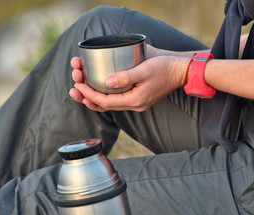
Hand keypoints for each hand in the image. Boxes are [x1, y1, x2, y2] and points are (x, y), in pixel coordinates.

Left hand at [70, 55, 186, 111]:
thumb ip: (126, 77)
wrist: (180, 72)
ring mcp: (136, 103)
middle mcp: (134, 105)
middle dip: (87, 98)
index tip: (78, 85)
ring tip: (80, 92)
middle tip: (74, 89)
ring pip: (110, 104)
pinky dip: (104, 97)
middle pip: (105, 106)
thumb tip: (107, 82)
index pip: (106, 101)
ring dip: (94, 99)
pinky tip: (97, 91)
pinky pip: (116, 101)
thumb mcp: (145, 70)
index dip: (89, 94)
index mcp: (135, 101)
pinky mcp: (137, 98)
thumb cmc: (164, 68)